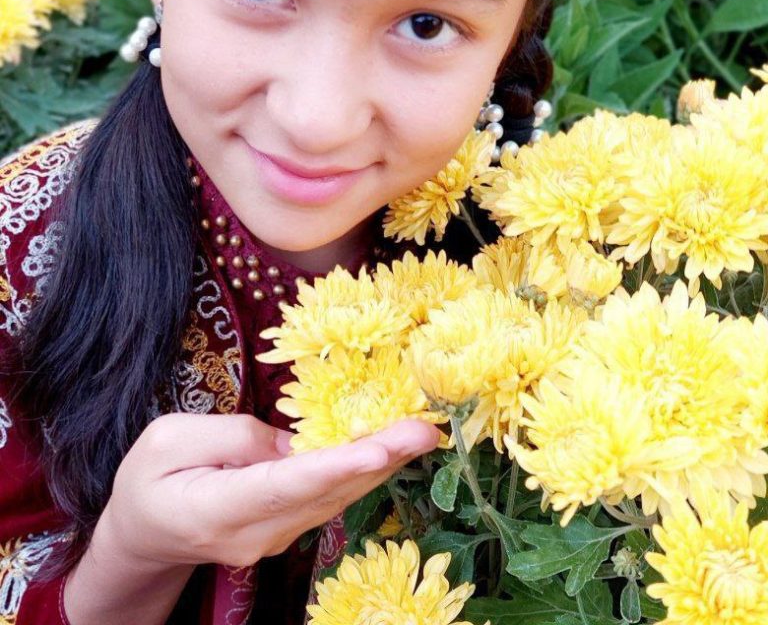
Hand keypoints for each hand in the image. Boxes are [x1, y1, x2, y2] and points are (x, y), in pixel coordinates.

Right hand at [99, 412, 438, 568]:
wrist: (144, 534)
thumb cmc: (148, 479)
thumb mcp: (168, 439)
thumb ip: (232, 436)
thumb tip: (290, 440)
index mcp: (219, 509)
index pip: (287, 485)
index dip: (336, 466)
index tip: (379, 449)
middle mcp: (257, 533)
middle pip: (327, 493)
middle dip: (381, 459)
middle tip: (427, 429)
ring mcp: (276, 537)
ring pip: (337, 498)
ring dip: (383, 464)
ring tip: (423, 432)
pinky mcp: (288, 527)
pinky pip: (331, 498)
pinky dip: (364, 471)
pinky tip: (392, 448)